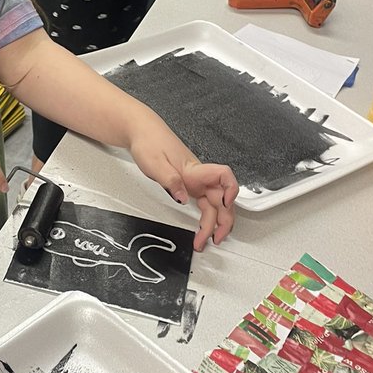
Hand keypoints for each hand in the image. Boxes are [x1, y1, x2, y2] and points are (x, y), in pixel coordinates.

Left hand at [128, 121, 238, 250]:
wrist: (141, 132)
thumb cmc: (149, 143)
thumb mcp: (155, 164)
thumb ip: (171, 182)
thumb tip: (183, 198)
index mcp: (195, 169)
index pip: (223, 176)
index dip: (230, 190)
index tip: (226, 205)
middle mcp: (199, 175)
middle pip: (221, 198)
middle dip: (223, 220)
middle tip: (215, 239)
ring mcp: (195, 180)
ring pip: (214, 204)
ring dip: (214, 223)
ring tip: (206, 239)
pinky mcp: (189, 184)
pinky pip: (204, 203)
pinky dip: (206, 217)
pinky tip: (203, 226)